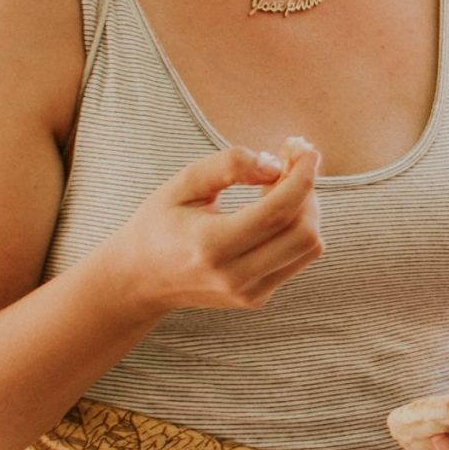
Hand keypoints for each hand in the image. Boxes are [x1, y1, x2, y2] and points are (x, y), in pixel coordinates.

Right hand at [95, 138, 324, 318]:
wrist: (139, 279)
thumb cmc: (159, 223)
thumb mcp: (183, 184)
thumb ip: (228, 166)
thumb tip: (275, 164)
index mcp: (210, 246)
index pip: (277, 213)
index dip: (302, 178)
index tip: (308, 152)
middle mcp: (233, 276)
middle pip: (302, 232)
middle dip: (307, 192)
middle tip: (290, 164)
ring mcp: (247, 293)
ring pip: (309, 247)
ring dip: (306, 210)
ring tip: (276, 187)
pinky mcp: (256, 298)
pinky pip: (298, 258)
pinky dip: (298, 228)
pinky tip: (272, 210)